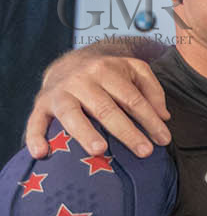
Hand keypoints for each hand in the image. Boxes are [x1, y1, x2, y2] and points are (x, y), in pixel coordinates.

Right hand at [26, 53, 170, 158]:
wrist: (68, 61)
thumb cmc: (108, 72)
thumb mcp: (134, 70)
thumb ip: (152, 90)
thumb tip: (164, 116)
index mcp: (106, 69)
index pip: (132, 99)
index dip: (150, 120)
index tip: (163, 140)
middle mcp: (81, 80)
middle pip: (106, 109)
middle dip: (126, 132)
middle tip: (144, 152)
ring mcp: (59, 92)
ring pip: (71, 114)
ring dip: (85, 133)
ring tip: (100, 150)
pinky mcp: (41, 104)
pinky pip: (34, 121)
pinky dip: (35, 137)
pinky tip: (41, 153)